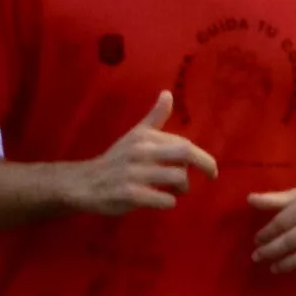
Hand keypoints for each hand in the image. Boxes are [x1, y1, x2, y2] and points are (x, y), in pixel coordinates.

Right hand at [66, 91, 214, 215]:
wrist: (84, 183)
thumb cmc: (117, 160)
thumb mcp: (135, 136)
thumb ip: (154, 118)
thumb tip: (168, 93)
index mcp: (144, 137)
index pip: (184, 144)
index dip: (203, 158)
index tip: (210, 169)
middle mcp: (140, 151)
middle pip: (185, 153)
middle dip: (205, 165)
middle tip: (211, 176)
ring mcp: (135, 173)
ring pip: (179, 178)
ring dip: (182, 188)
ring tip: (174, 190)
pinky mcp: (130, 194)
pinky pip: (165, 200)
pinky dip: (168, 202)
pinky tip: (160, 200)